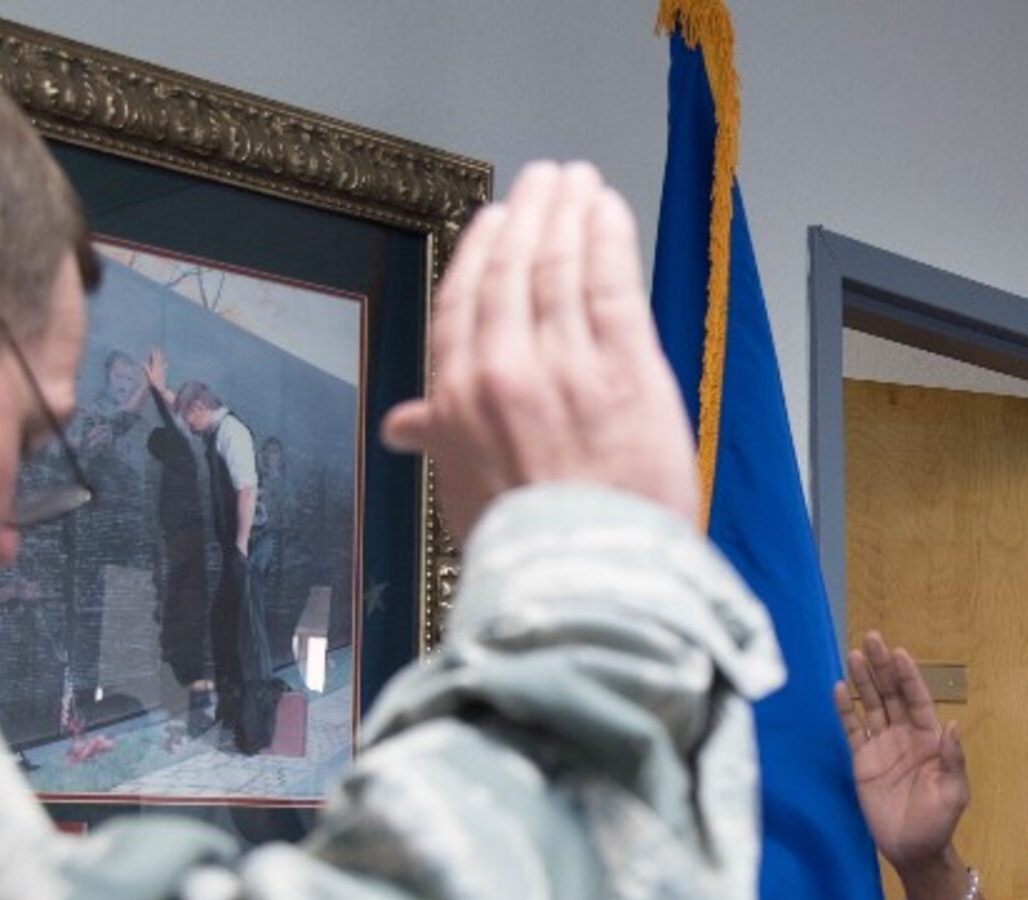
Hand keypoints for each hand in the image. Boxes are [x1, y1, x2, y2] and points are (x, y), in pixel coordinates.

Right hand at [144, 348, 167, 394]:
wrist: (161, 387)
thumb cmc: (154, 382)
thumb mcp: (149, 376)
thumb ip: (146, 369)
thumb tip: (142, 362)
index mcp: (155, 367)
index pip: (154, 358)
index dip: (153, 353)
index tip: (153, 348)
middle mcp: (159, 367)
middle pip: (158, 358)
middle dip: (158, 352)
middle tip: (158, 347)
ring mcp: (162, 370)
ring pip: (162, 361)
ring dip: (162, 356)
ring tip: (162, 352)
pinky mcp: (164, 373)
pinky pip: (165, 367)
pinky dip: (165, 363)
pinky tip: (166, 361)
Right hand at [380, 160, 697, 541]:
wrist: (588, 588)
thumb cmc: (530, 553)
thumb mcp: (465, 495)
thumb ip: (441, 442)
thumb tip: (401, 427)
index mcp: (458, 402)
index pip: (464, 303)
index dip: (481, 254)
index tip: (495, 224)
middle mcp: (504, 373)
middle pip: (512, 272)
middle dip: (528, 218)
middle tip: (543, 182)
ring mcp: (565, 367)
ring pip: (560, 267)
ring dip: (569, 214)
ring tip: (578, 182)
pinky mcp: (626, 368)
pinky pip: (610, 282)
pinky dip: (607, 236)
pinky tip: (608, 210)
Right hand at [836, 632, 970, 870]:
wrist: (912, 850)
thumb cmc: (938, 821)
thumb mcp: (954, 792)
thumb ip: (952, 759)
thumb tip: (951, 725)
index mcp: (929, 739)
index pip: (917, 699)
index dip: (908, 677)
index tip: (898, 653)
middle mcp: (904, 735)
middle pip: (891, 694)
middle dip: (881, 667)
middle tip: (871, 639)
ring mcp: (881, 746)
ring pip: (870, 706)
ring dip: (863, 680)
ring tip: (854, 654)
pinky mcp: (862, 761)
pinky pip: (852, 730)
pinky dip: (845, 710)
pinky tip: (838, 689)